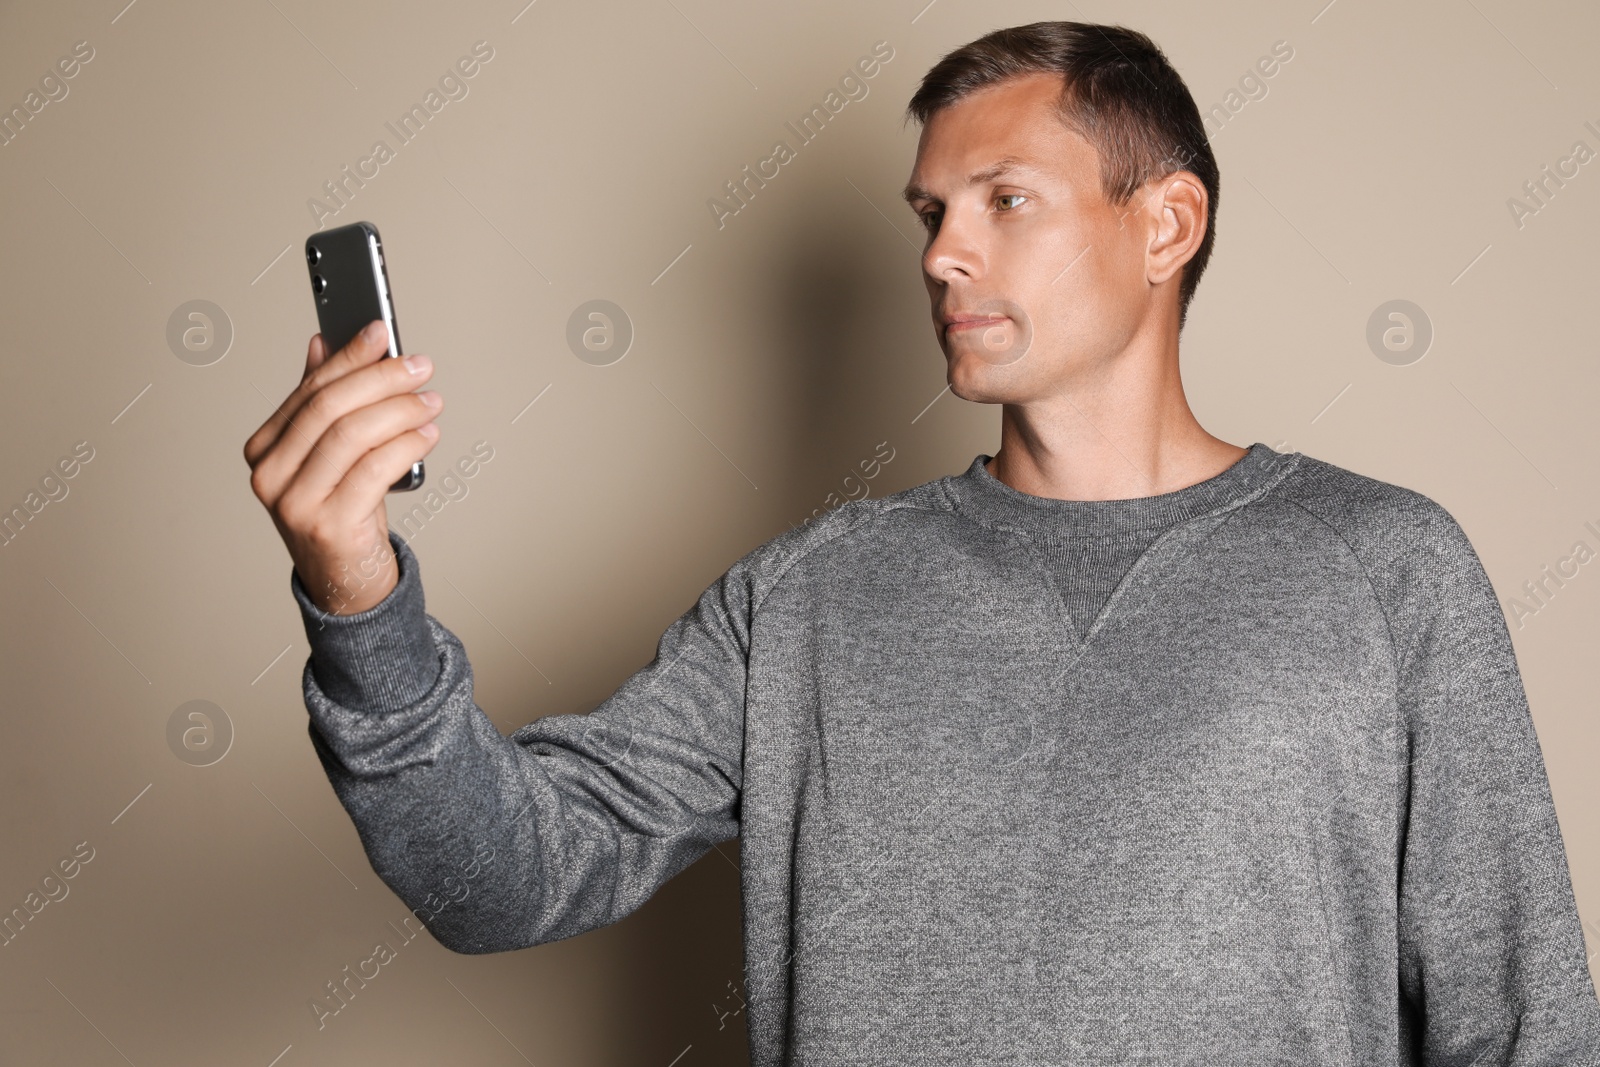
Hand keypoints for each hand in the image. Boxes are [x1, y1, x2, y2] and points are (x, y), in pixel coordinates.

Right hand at [243, 320, 442, 614]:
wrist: (346, 582)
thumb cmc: (341, 513)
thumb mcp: (327, 455)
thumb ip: (320, 404)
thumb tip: (322, 343)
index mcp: (264, 449)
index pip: (310, 389)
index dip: (349, 356)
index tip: (381, 331)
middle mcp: (269, 476)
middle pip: (330, 408)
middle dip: (380, 378)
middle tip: (418, 366)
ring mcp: (295, 503)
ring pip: (352, 435)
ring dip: (400, 410)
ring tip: (430, 401)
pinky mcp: (329, 526)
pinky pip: (374, 470)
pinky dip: (407, 445)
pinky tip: (427, 434)